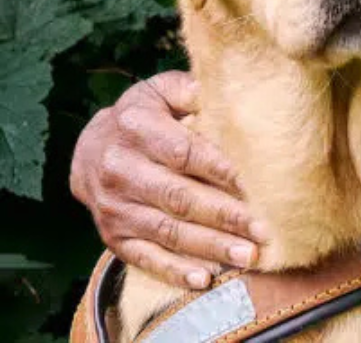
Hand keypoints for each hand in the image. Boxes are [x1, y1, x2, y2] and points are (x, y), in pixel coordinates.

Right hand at [70, 71, 268, 288]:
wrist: (90, 149)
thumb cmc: (142, 115)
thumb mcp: (161, 90)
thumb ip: (192, 90)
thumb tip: (231, 92)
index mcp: (137, 128)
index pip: (184, 152)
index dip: (220, 169)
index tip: (256, 184)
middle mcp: (122, 169)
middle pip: (179, 198)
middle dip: (225, 215)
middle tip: (263, 229)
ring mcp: (115, 207)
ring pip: (167, 231)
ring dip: (210, 247)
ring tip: (247, 256)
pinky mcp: (113, 236)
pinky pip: (145, 257)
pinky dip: (175, 270)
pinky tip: (205, 278)